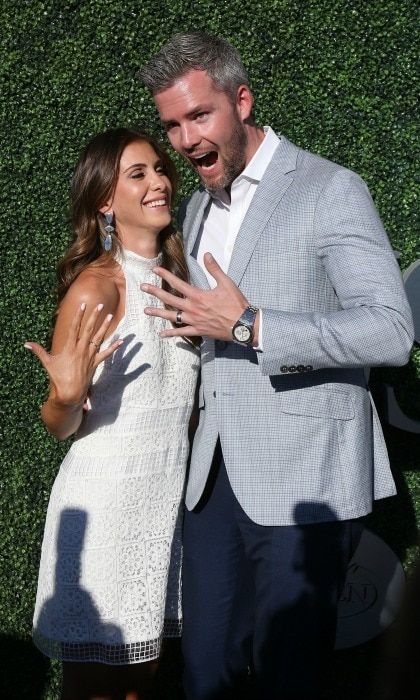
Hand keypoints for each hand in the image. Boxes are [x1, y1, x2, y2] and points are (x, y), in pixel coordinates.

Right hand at [24, 303, 122, 405]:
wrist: (70, 393)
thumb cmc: (58, 378)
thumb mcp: (47, 362)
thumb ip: (38, 351)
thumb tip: (25, 343)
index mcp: (70, 347)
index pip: (75, 327)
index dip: (79, 315)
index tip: (83, 305)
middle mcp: (81, 349)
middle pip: (89, 329)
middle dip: (94, 316)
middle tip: (100, 305)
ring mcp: (89, 356)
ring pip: (99, 338)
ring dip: (105, 327)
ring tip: (110, 316)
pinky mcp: (95, 363)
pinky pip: (106, 354)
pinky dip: (114, 347)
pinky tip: (121, 341)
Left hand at [141, 253, 255, 340]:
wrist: (242, 325)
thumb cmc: (236, 304)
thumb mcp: (226, 283)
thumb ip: (214, 269)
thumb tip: (207, 255)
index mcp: (198, 295)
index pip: (177, 283)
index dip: (165, 275)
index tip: (155, 269)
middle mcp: (192, 308)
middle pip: (169, 299)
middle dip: (155, 292)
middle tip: (142, 287)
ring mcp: (194, 321)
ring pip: (172, 316)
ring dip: (158, 313)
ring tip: (146, 310)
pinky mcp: (198, 331)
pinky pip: (182, 333)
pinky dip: (171, 334)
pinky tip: (162, 334)